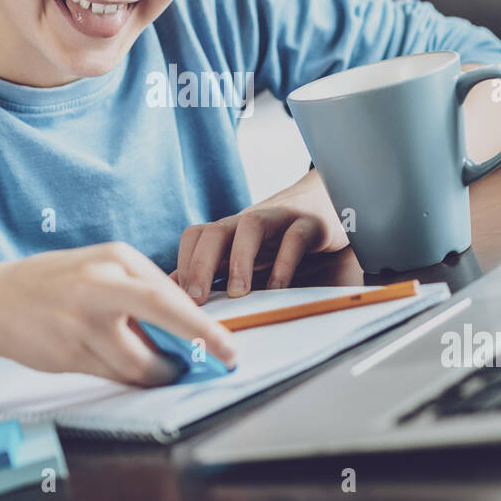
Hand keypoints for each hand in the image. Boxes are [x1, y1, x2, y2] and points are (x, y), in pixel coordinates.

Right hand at [0, 242, 236, 384]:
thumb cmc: (58, 285)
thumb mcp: (101, 269)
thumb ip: (142, 291)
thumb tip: (190, 327)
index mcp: (114, 258)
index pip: (170, 293)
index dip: (203, 323)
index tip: (226, 345)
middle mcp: (100, 283)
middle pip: (161, 309)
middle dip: (199, 338)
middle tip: (225, 358)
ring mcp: (82, 319)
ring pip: (139, 360)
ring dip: (158, 374)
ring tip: (161, 370)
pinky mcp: (69, 351)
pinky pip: (114, 374)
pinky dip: (129, 378)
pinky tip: (126, 369)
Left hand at [173, 169, 350, 301]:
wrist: (328, 202)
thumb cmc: (281, 237)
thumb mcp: (247, 253)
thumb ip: (215, 270)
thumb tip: (173, 287)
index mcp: (231, 231)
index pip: (196, 236)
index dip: (184, 263)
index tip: (179, 299)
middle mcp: (249, 222)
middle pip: (215, 231)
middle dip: (201, 264)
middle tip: (197, 299)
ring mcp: (279, 219)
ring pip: (251, 227)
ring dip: (240, 260)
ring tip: (238, 293)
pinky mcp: (310, 223)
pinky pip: (294, 237)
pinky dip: (284, 262)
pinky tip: (278, 288)